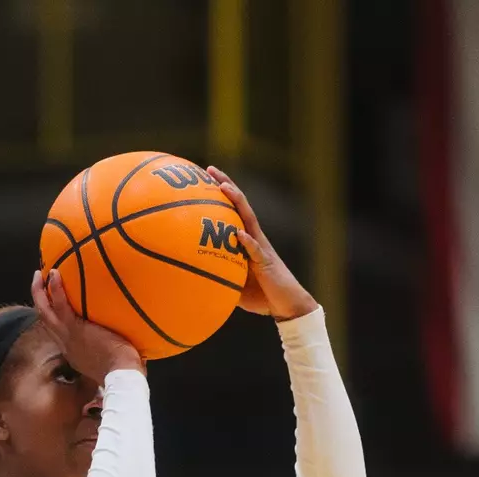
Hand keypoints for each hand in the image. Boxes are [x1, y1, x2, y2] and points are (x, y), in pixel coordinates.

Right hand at [31, 269, 144, 379]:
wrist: (122, 375)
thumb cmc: (125, 372)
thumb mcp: (115, 360)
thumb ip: (118, 348)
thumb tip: (135, 340)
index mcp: (75, 354)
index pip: (60, 334)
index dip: (55, 319)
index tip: (56, 305)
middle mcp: (66, 345)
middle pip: (46, 321)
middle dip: (41, 302)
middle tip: (38, 284)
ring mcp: (67, 336)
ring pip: (45, 312)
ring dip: (40, 292)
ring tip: (39, 275)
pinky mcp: (74, 328)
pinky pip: (60, 304)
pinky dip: (55, 289)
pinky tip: (54, 274)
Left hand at [205, 166, 318, 321]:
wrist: (286, 305)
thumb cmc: (261, 295)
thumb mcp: (233, 282)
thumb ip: (218, 273)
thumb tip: (192, 274)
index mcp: (247, 240)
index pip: (233, 210)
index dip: (221, 193)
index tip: (205, 177)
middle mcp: (254, 238)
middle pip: (240, 206)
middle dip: (226, 185)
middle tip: (210, 170)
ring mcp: (261, 248)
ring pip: (248, 219)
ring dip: (236, 202)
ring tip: (223, 188)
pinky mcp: (267, 262)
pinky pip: (256, 250)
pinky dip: (247, 242)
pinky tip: (238, 233)